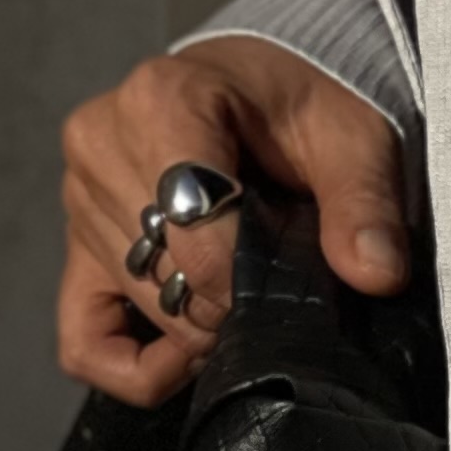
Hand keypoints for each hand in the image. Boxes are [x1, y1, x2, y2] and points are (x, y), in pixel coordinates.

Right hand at [57, 37, 409, 406]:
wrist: (255, 83)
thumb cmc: (299, 104)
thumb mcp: (351, 136)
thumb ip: (364, 202)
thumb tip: (375, 273)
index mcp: (161, 100)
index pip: (192, 230)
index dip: (246, 279)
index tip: (289, 281)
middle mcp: (101, 144)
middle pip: (164, 274)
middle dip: (228, 303)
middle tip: (277, 287)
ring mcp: (78, 198)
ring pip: (136, 308)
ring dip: (197, 326)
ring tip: (247, 296)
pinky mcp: (75, 246)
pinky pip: (83, 342)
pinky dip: (135, 368)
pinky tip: (187, 355)